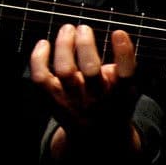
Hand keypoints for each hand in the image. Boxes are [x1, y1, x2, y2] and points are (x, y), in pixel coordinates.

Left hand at [29, 24, 140, 159]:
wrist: (96, 137)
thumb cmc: (112, 101)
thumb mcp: (127, 88)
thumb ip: (124, 65)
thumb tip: (116, 34)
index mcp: (121, 94)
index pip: (126, 74)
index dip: (123, 52)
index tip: (118, 32)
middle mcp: (97, 99)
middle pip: (90, 70)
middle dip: (85, 44)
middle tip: (83, 28)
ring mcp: (73, 100)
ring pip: (65, 70)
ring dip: (64, 45)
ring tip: (68, 29)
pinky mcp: (53, 99)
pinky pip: (40, 78)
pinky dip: (38, 57)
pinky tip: (44, 44)